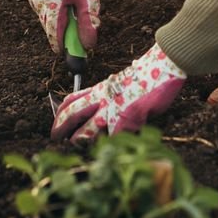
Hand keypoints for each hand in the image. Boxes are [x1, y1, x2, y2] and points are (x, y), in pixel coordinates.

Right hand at [26, 0, 100, 52]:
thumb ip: (88, 23)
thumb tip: (88, 46)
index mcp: (52, 2)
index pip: (53, 32)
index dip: (60, 45)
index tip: (66, 53)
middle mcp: (38, 0)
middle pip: (48, 26)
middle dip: (60, 32)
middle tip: (73, 34)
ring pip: (45, 19)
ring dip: (56, 21)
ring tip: (70, 9)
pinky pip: (42, 10)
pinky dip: (52, 11)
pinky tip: (62, 1)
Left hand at [51, 43, 186, 140]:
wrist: (162, 65)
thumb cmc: (148, 74)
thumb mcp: (122, 82)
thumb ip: (112, 94)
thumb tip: (107, 106)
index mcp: (101, 89)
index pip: (74, 99)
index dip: (61, 111)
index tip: (56, 120)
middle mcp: (103, 98)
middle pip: (73, 114)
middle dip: (60, 127)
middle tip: (54, 137)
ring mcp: (113, 109)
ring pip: (88, 130)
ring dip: (80, 141)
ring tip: (76, 147)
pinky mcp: (127, 118)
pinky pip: (114, 138)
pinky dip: (111, 146)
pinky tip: (110, 151)